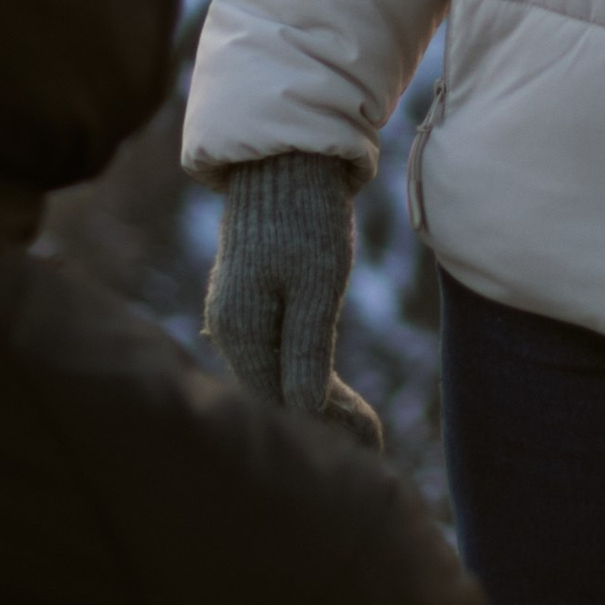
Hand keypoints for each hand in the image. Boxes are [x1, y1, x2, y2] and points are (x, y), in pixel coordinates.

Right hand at [203, 149, 384, 451]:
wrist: (288, 157)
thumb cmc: (305, 217)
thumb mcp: (316, 284)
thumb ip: (306, 353)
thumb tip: (304, 417)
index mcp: (239, 331)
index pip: (278, 404)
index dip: (323, 431)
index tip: (369, 448)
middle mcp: (229, 330)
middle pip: (275, 396)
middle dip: (324, 425)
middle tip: (375, 446)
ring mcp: (238, 316)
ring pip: (277, 377)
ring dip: (317, 404)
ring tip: (364, 430)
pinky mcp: (252, 303)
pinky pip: (277, 354)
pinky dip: (307, 376)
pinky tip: (337, 395)